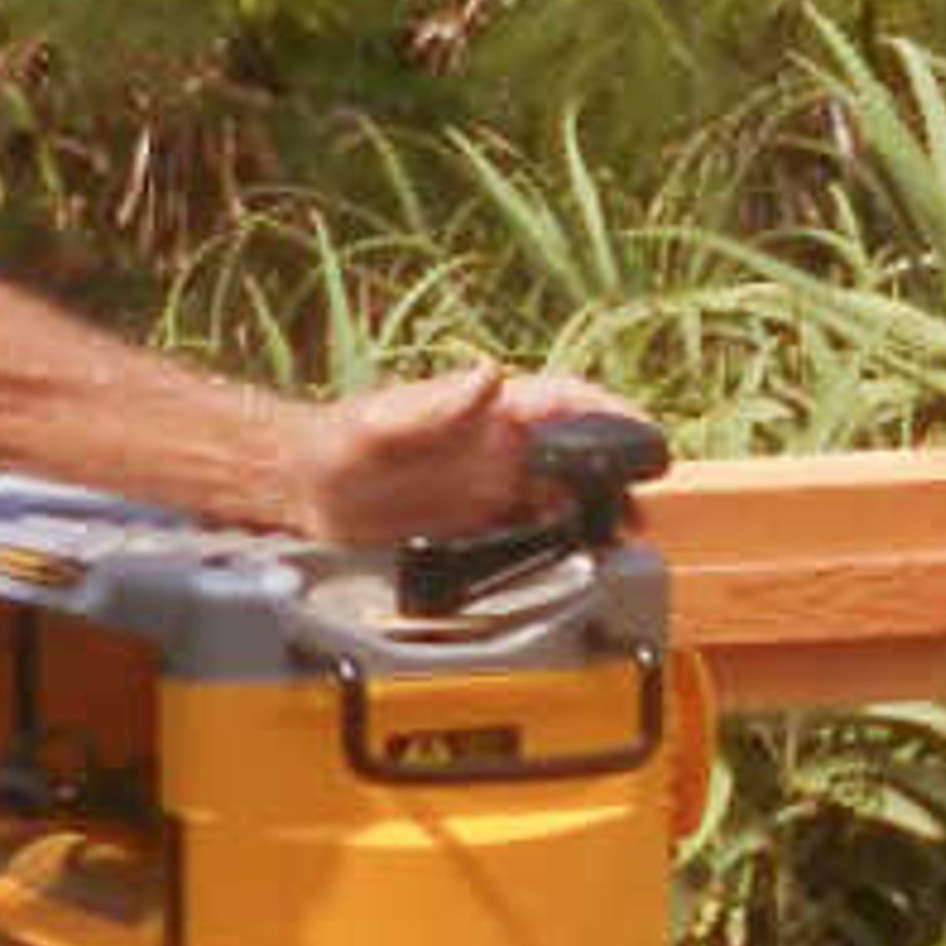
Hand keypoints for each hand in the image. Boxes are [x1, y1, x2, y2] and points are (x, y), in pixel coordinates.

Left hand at [293, 362, 642, 549]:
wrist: (301, 487)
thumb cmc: (340, 442)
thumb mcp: (385, 421)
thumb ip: (437, 405)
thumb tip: (490, 376)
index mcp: (487, 413)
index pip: (564, 402)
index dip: (608, 414)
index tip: (643, 435)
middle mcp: (496, 449)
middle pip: (575, 458)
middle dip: (613, 482)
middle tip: (637, 515)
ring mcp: (486, 490)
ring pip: (558, 501)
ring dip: (589, 521)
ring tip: (614, 549)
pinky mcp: (469, 528)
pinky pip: (524, 539)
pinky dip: (550, 552)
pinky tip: (566, 569)